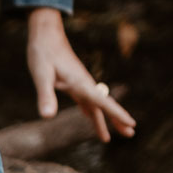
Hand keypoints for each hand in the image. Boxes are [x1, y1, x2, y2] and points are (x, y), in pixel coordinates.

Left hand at [26, 7, 135, 141]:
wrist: (46, 35)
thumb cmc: (43, 53)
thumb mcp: (41, 76)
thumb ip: (45, 96)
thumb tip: (47, 117)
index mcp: (80, 84)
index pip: (102, 102)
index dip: (117, 114)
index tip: (131, 124)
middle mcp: (84, 84)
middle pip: (104, 105)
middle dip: (117, 119)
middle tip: (131, 134)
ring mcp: (80, 83)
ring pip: (95, 105)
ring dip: (104, 120)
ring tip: (109, 137)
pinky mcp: (73, 82)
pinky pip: (85, 100)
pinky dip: (90, 111)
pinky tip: (90, 118)